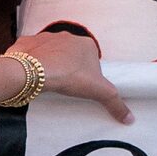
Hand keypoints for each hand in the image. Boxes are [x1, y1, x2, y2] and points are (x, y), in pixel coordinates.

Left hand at [9, 31, 131, 123]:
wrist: (32, 72)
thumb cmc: (69, 77)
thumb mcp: (98, 91)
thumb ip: (115, 103)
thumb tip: (130, 119)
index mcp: (86, 44)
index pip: (91, 58)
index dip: (88, 72)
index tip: (82, 84)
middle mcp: (66, 36)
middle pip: (70, 53)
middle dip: (69, 66)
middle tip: (66, 83)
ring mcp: (44, 37)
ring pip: (50, 50)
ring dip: (50, 61)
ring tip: (48, 79)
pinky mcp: (26, 42)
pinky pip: (31, 51)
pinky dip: (31, 60)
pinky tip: (30, 73)